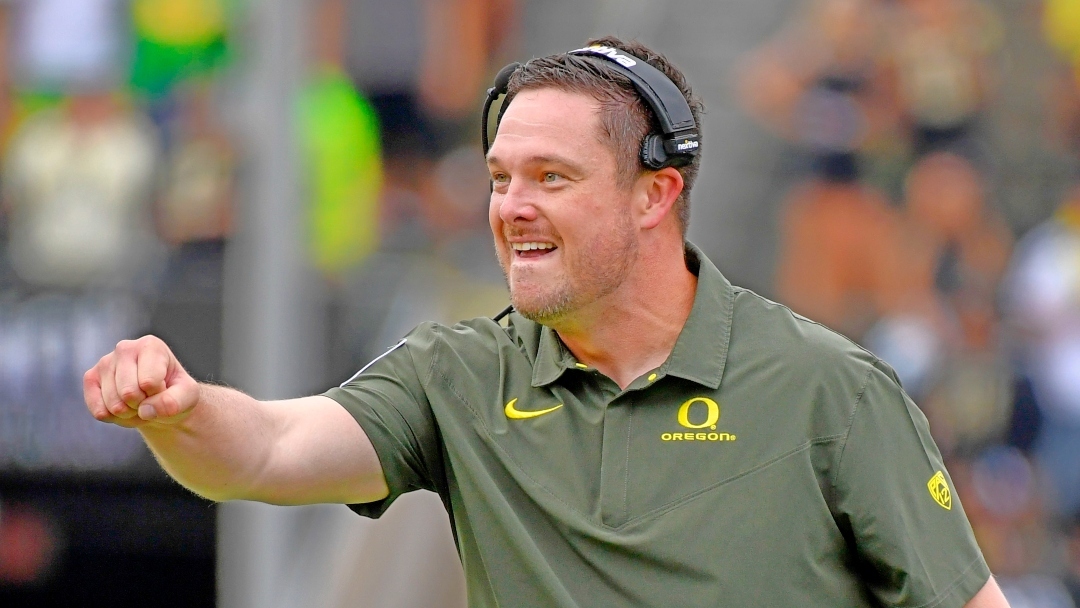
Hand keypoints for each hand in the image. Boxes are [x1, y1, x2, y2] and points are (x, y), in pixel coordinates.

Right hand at [83, 336, 199, 427]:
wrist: (160, 399)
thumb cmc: (175, 392)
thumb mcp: (188, 396)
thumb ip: (175, 401)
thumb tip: (146, 410)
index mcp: (151, 345)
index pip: (149, 382)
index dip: (158, 395)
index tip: (164, 388)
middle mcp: (124, 348)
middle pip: (128, 393)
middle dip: (142, 406)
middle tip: (151, 399)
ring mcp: (105, 362)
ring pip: (114, 405)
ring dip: (130, 414)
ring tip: (140, 403)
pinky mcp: (90, 378)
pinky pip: (99, 411)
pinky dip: (114, 418)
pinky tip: (124, 408)